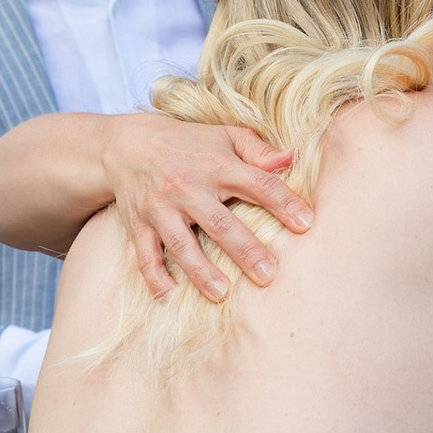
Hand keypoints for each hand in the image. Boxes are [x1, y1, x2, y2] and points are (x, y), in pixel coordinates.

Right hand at [104, 114, 312, 304]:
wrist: (126, 145)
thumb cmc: (188, 144)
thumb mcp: (225, 136)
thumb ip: (260, 151)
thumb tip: (293, 159)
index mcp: (217, 165)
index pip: (257, 184)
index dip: (283, 202)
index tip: (306, 224)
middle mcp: (188, 187)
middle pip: (220, 222)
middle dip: (244, 249)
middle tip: (268, 275)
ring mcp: (160, 208)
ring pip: (182, 244)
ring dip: (201, 270)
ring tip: (222, 293)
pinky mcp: (138, 225)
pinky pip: (145, 255)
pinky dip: (155, 276)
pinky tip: (169, 296)